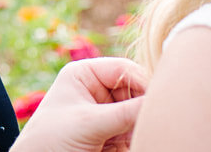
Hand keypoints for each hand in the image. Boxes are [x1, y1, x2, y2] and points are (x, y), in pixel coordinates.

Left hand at [10, 57, 146, 151]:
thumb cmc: (50, 140)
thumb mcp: (88, 123)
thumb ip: (125, 113)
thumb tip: (159, 102)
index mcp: (85, 74)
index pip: (124, 69)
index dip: (144, 81)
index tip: (160, 98)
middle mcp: (97, 90)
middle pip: (135, 90)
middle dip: (145, 104)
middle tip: (157, 116)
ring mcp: (106, 113)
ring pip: (138, 112)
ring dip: (144, 121)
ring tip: (146, 130)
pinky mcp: (113, 134)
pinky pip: (135, 130)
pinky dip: (140, 135)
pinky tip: (142, 139)